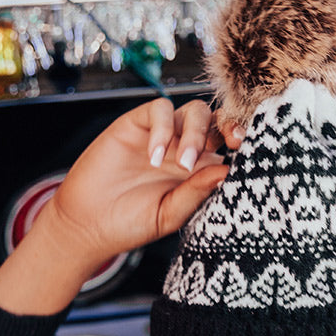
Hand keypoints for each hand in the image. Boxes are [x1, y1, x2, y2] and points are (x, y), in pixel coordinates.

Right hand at [46, 97, 234, 268]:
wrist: (88, 225)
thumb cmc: (131, 224)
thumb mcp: (170, 215)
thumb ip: (197, 192)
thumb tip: (226, 171)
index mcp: (199, 170)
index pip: (228, 144)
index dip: (240, 140)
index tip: (246, 150)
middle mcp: (184, 149)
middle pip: (216, 121)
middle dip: (227, 127)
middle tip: (227, 146)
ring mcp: (161, 136)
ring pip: (193, 111)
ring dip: (195, 133)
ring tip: (183, 164)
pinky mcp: (135, 125)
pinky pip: (159, 110)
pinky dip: (162, 129)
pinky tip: (154, 157)